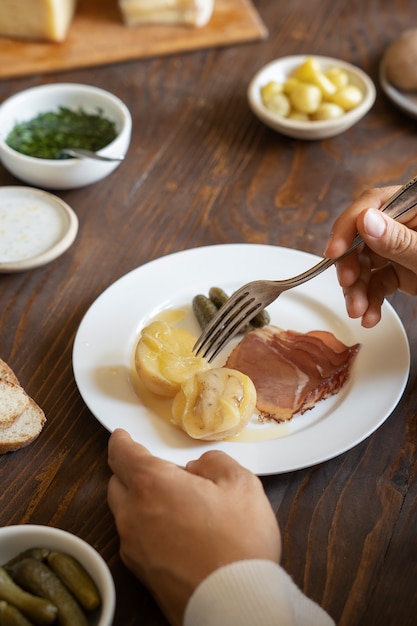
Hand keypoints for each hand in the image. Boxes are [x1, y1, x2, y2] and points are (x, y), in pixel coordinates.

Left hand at [107, 429, 280, 625]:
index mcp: (153, 484)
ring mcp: (133, 547)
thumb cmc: (238, 542)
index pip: (122, 454)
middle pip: (117, 482)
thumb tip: (199, 467)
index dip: (121, 441)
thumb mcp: (242, 485)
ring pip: (124, 512)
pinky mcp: (140, 573)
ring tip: (172, 504)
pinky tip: (174, 533)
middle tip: (160, 472)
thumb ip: (215, 462)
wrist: (234, 604)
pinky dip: (145, 527)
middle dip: (131, 471)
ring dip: (138, 501)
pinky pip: (134, 539)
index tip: (121, 437)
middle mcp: (133, 514)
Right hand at [324, 185, 416, 326]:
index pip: (372, 205)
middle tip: (348, 284)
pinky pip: (377, 282)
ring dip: (358, 290)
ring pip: (366, 264)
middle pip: (362, 237)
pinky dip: (370, 300)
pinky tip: (369, 315)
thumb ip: (399, 239)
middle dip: (351, 266)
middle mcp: (405, 224)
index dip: (348, 227)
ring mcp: (402, 248)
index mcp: (415, 205)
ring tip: (359, 311)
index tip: (335, 251)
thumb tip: (366, 222)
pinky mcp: (402, 270)